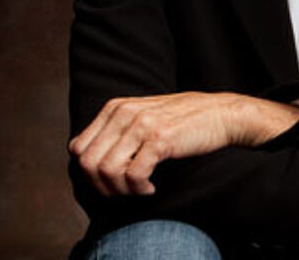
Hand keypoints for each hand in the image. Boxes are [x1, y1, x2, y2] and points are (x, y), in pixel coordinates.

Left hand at [69, 92, 298, 196]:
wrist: (220, 113)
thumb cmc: (182, 120)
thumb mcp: (142, 116)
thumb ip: (116, 130)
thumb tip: (86, 161)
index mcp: (116, 107)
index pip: (78, 147)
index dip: (89, 172)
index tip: (111, 180)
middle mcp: (125, 112)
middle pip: (87, 162)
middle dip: (101, 186)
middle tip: (123, 191)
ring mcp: (142, 124)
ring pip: (107, 171)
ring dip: (121, 190)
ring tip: (139, 188)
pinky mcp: (160, 139)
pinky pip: (133, 175)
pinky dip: (139, 190)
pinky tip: (151, 188)